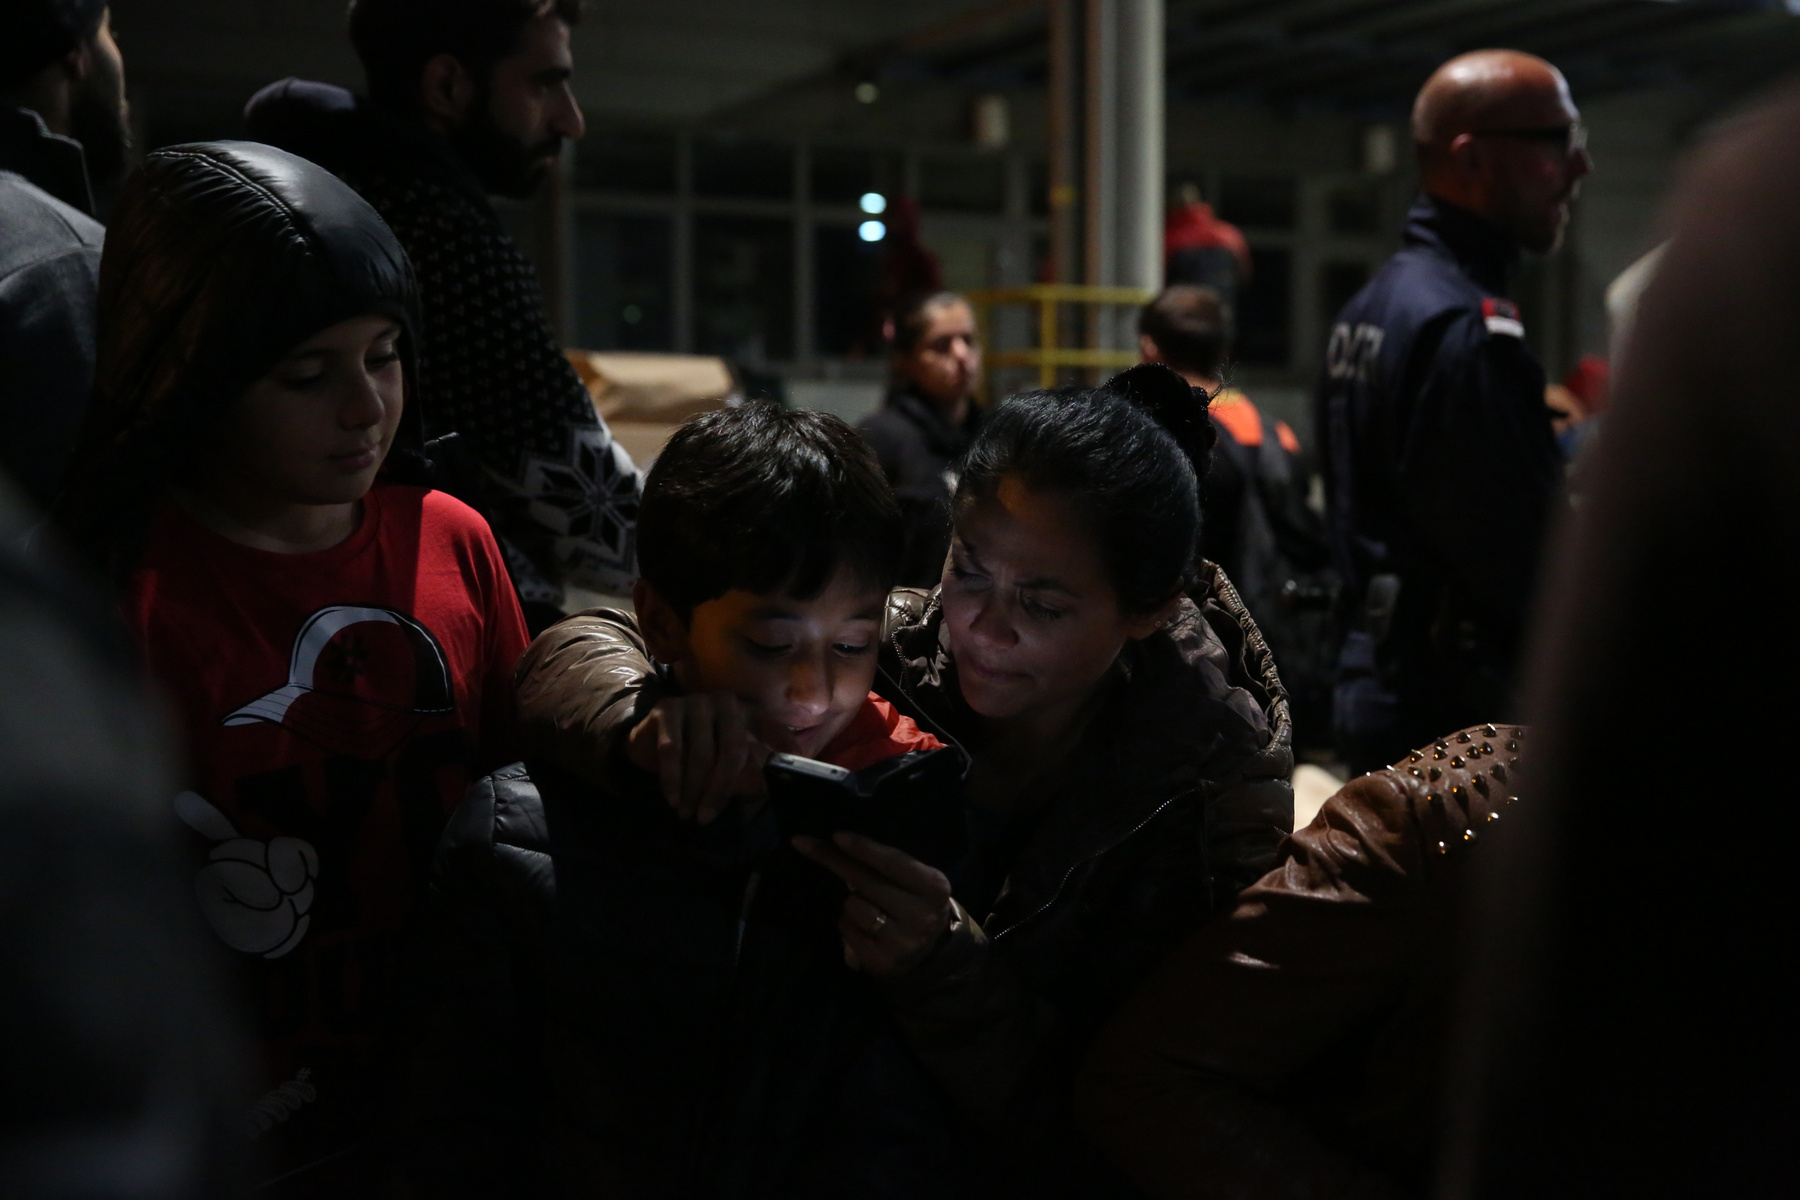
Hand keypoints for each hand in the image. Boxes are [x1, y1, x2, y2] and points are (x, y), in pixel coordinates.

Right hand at [627, 693, 795, 823]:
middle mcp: (727, 703)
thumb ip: (753, 777)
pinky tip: (672, 798)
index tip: (792, 777)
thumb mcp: (731, 767)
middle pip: (733, 750)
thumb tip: (775, 791)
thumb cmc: (701, 756)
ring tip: (686, 814)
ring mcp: (697, 702)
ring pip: (700, 754)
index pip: (775, 731)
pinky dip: (672, 778)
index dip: (787, 750)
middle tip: (707, 818)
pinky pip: (671, 749)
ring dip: (692, 790)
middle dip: (720, 788)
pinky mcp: (668, 708)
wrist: (651, 741)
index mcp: (750, 714)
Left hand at [793, 832, 954, 977]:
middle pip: (866, 881)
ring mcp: (901, 941)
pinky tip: (859, 926)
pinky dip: (845, 922)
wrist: (929, 954)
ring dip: (849, 902)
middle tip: (805, 844)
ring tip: (864, 906)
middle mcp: (920, 915)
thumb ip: (889, 866)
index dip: (863, 848)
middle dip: (834, 861)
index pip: (893, 863)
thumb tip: (841, 843)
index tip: (836, 836)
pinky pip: (845, 929)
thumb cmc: (915, 904)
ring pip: (852, 905)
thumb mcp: (916, 881)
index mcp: (934, 888)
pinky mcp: (881, 961)